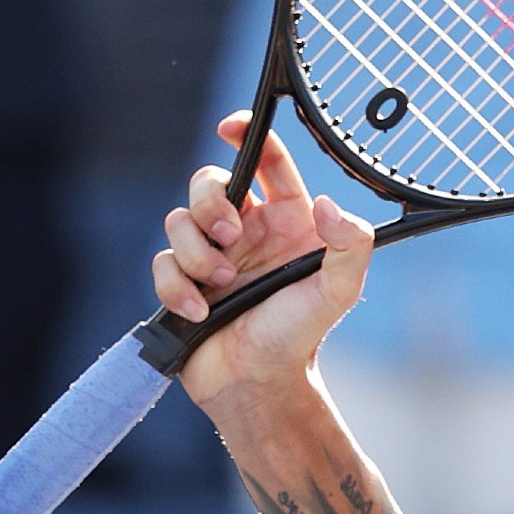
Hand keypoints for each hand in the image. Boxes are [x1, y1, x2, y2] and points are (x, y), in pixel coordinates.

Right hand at [153, 111, 376, 405]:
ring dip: (196, 253)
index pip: (267, 161)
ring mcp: (211, 255)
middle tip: (229, 236)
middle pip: (208, 182)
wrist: (258, 385)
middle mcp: (247, 231)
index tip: (229, 127)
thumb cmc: (301, 337)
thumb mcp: (338, 290)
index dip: (248, 135)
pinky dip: (178, 287)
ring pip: (178, 220)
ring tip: (222, 285)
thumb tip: (328, 204)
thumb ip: (351, 244)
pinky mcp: (182, 281)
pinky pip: (162, 263)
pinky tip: (201, 312)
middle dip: (210, 203)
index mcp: (287, 221)